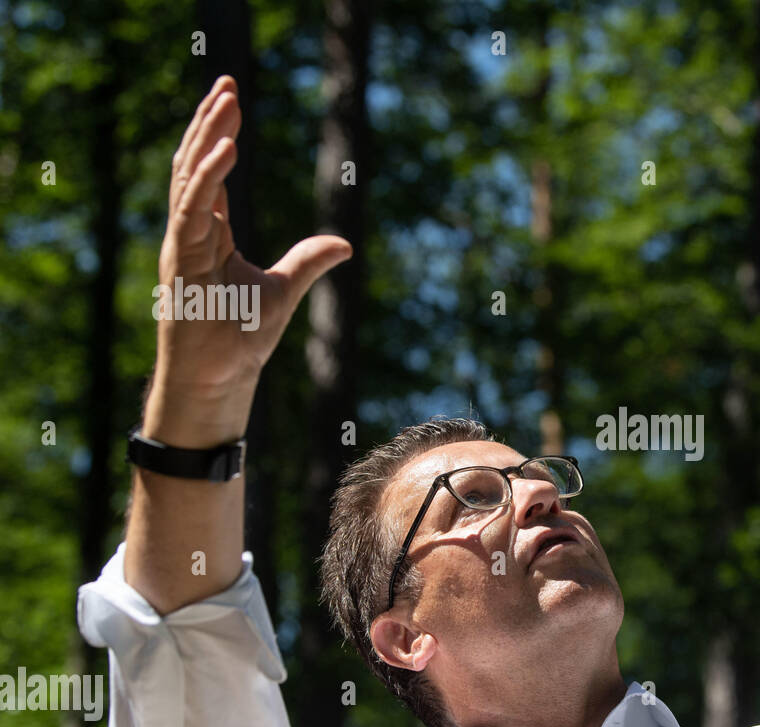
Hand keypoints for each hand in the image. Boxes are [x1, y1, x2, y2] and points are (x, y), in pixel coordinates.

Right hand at [148, 75, 350, 439]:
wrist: (219, 378)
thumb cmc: (240, 338)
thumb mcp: (284, 289)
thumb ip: (309, 261)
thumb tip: (346, 244)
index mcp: (209, 235)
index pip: (211, 174)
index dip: (220, 137)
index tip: (233, 101)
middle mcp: (189, 233)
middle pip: (195, 166)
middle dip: (209, 123)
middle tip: (226, 83)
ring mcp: (180, 244)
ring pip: (189, 178)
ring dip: (206, 138)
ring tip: (224, 102)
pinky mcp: (181, 260)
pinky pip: (191, 209)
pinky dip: (207, 178)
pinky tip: (225, 149)